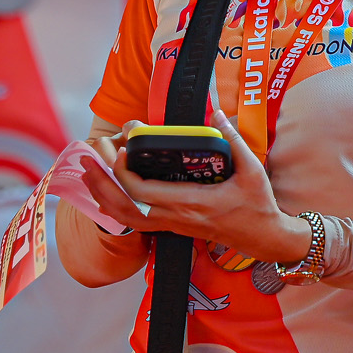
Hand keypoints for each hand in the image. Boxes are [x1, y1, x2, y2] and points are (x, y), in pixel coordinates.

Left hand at [90, 115, 311, 263]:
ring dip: (104, 196)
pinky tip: (108, 193)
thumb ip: (233, 141)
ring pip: (127, 218)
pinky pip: (137, 222)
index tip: (120, 150)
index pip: (144, 193)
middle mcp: (177, 217)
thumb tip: (218, 114)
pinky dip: (117, 208)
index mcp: (192, 203)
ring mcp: (174, 226)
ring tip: (88, 174)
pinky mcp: (174, 228)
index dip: (124, 173)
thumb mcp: (252, 170)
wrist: (264, 238)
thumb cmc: (258, 205)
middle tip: (87, 159)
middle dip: (102, 183)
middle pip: (126, 207)